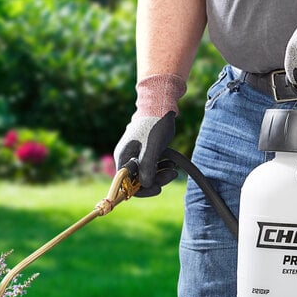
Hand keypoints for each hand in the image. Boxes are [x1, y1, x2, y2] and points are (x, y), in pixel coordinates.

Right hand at [114, 74, 185, 196]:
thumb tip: (145, 185)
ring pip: (147, 176)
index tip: (158, 188)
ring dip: (161, 175)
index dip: (141, 190)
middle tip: (171, 174)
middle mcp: (127, 159)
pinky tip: (171, 163)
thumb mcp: (152, 146)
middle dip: (155, 181)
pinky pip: (152, 168)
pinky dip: (162, 168)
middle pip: (138, 181)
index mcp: (123, 157)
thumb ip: (147, 166)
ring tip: (173, 168)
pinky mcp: (145, 154)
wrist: (159, 106)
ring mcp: (136, 157)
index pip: (126, 184)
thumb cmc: (154, 124)